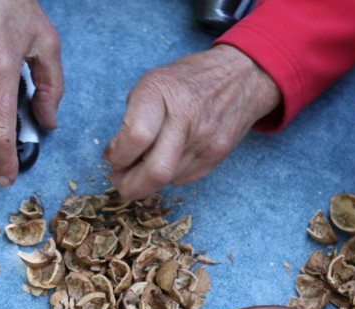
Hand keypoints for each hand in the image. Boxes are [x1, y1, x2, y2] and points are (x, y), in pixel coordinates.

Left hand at [104, 45, 279, 200]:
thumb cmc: (187, 79)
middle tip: (119, 180)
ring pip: (167, 181)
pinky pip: (184, 179)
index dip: (117, 156)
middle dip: (129, 185)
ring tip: (141, 166)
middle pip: (155, 172)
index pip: (135, 137)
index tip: (112, 157)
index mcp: (161, 92)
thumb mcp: (152, 83)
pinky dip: (169, 176)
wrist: (242, 76)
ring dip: (146, 181)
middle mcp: (185, 117)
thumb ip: (132, 118)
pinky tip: (167, 159)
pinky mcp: (217, 155)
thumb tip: (116, 158)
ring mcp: (205, 139)